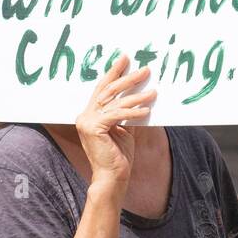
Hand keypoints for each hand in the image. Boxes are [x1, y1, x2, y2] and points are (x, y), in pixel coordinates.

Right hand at [74, 55, 155, 189]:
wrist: (112, 178)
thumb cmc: (118, 157)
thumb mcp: (124, 130)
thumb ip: (125, 114)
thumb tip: (140, 96)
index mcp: (89, 114)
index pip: (102, 89)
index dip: (114, 72)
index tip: (125, 59)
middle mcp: (84, 115)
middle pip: (108, 90)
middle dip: (127, 78)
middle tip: (144, 70)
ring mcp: (87, 121)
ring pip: (114, 101)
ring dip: (136, 95)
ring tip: (153, 91)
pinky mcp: (94, 128)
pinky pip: (117, 115)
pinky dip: (133, 112)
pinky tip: (146, 110)